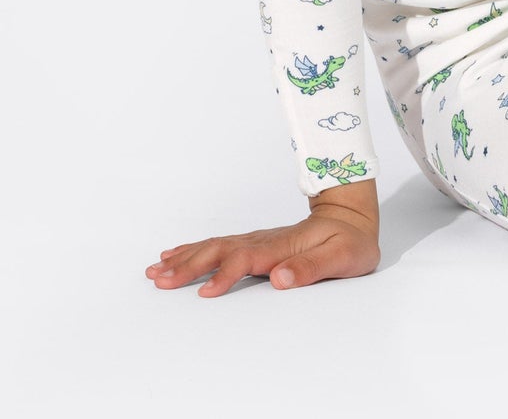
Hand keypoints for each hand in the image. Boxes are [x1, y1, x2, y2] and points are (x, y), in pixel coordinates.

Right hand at [146, 189, 379, 297]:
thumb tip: (280, 279)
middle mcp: (265, 241)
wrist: (352, 215)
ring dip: (186, 258)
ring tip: (155, 270)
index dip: (226, 275)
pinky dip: (195, 250)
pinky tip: (175, 254)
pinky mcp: (255, 243)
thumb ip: (311, 267)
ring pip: (216, 247)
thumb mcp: (341, 256)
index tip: (205, 292)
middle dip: (190, 266)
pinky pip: (220, 245)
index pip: (248, 259)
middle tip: (159, 280)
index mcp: (283, 246)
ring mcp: (258, 240)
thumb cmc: (350, 240)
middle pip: (221, 251)